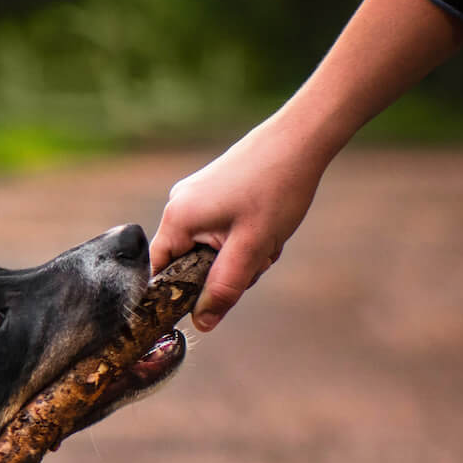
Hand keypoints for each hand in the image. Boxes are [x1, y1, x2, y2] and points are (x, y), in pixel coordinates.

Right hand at [150, 117, 328, 331]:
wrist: (302, 138)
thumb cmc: (277, 189)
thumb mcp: (251, 249)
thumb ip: (224, 289)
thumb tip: (202, 324)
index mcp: (178, 219)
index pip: (159, 272)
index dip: (178, 294)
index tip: (208, 300)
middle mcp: (179, 205)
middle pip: (187, 262)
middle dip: (223, 270)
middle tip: (256, 259)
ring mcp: (196, 196)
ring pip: (209, 247)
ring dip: (239, 254)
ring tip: (267, 238)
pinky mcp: (214, 190)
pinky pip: (219, 229)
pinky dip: (242, 236)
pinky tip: (266, 225)